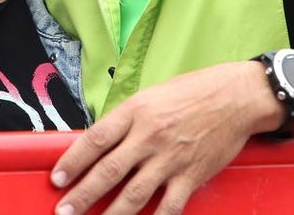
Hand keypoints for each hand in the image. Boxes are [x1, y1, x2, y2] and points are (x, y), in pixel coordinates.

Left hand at [51, 62, 281, 214]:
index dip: (72, 162)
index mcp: (136, 112)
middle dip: (82, 195)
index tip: (57, 178)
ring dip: (109, 214)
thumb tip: (102, 143)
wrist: (236, 97)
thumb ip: (127, 120)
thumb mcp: (151, 95)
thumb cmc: (194, 91)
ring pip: (133, 194)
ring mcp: (171, 159)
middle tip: (63, 210)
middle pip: (108, 171)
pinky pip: (169, 207)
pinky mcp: (191, 176)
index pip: (95, 140)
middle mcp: (149, 136)